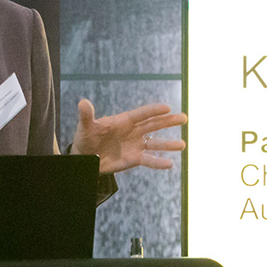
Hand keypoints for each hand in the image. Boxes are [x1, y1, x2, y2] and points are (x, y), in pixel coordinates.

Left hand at [70, 99, 186, 173]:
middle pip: (154, 125)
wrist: (86, 158)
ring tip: (183, 144)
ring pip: (155, 143)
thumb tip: (82, 102)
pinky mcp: (134, 159)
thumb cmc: (86, 139)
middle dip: (169, 121)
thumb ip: (87, 115)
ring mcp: (135, 145)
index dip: (154, 111)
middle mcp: (133, 131)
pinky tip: (170, 164)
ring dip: (169, 144)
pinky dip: (159, 162)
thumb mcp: (86, 127)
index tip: (167, 108)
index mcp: (124, 121)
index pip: (142, 114)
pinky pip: (149, 160)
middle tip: (184, 118)